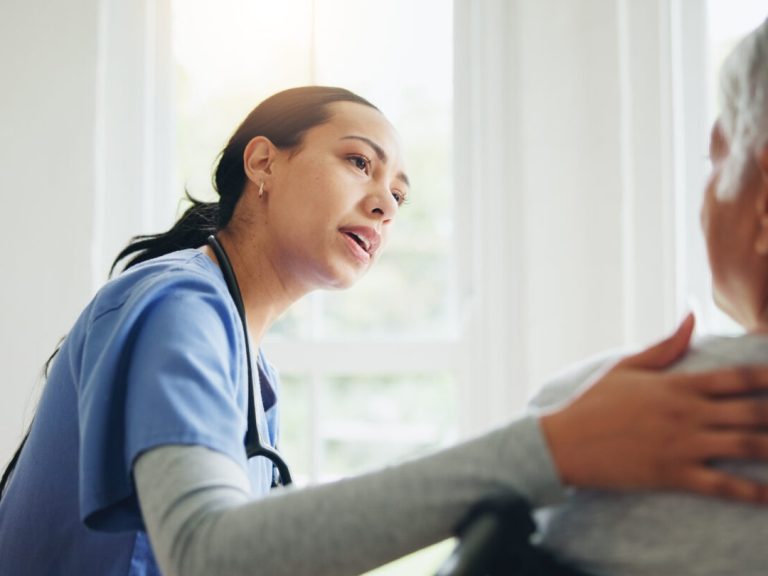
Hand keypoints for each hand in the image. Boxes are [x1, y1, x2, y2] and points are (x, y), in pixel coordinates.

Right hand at [540, 313, 767, 503]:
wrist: (566, 442)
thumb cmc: (594, 402)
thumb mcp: (626, 367)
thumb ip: (666, 345)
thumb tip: (693, 315)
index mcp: (676, 385)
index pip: (736, 378)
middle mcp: (686, 413)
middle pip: (752, 412)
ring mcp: (682, 444)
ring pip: (745, 446)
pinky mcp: (674, 474)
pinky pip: (722, 485)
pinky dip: (752, 493)